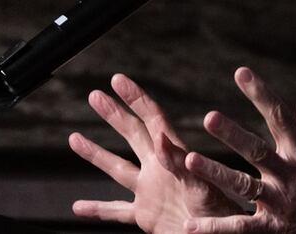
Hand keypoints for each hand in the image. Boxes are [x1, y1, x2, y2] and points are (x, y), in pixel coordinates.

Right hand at [69, 73, 238, 232]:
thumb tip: (160, 135)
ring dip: (96, 154)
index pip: (153, 120)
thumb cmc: (221, 214)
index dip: (135, 98)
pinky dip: (97, 209)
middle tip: (94, 95)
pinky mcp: (146, 216)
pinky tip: (78, 206)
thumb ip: (179, 163)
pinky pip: (115, 211)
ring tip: (73, 138)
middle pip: (132, 135)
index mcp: (175, 157)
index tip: (118, 79)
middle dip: (113, 115)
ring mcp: (150, 191)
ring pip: (117, 169)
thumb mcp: (201, 186)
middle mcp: (159, 170)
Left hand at [181, 67, 295, 233]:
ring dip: (215, 172)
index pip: (281, 116)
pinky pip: (241, 228)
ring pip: (242, 185)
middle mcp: (291, 174)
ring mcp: (281, 203)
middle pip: (256, 149)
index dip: (261, 93)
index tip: (241, 72)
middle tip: (209, 117)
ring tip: (189, 160)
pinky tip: (190, 225)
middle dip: (232, 133)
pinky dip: (215, 228)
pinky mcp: (276, 229)